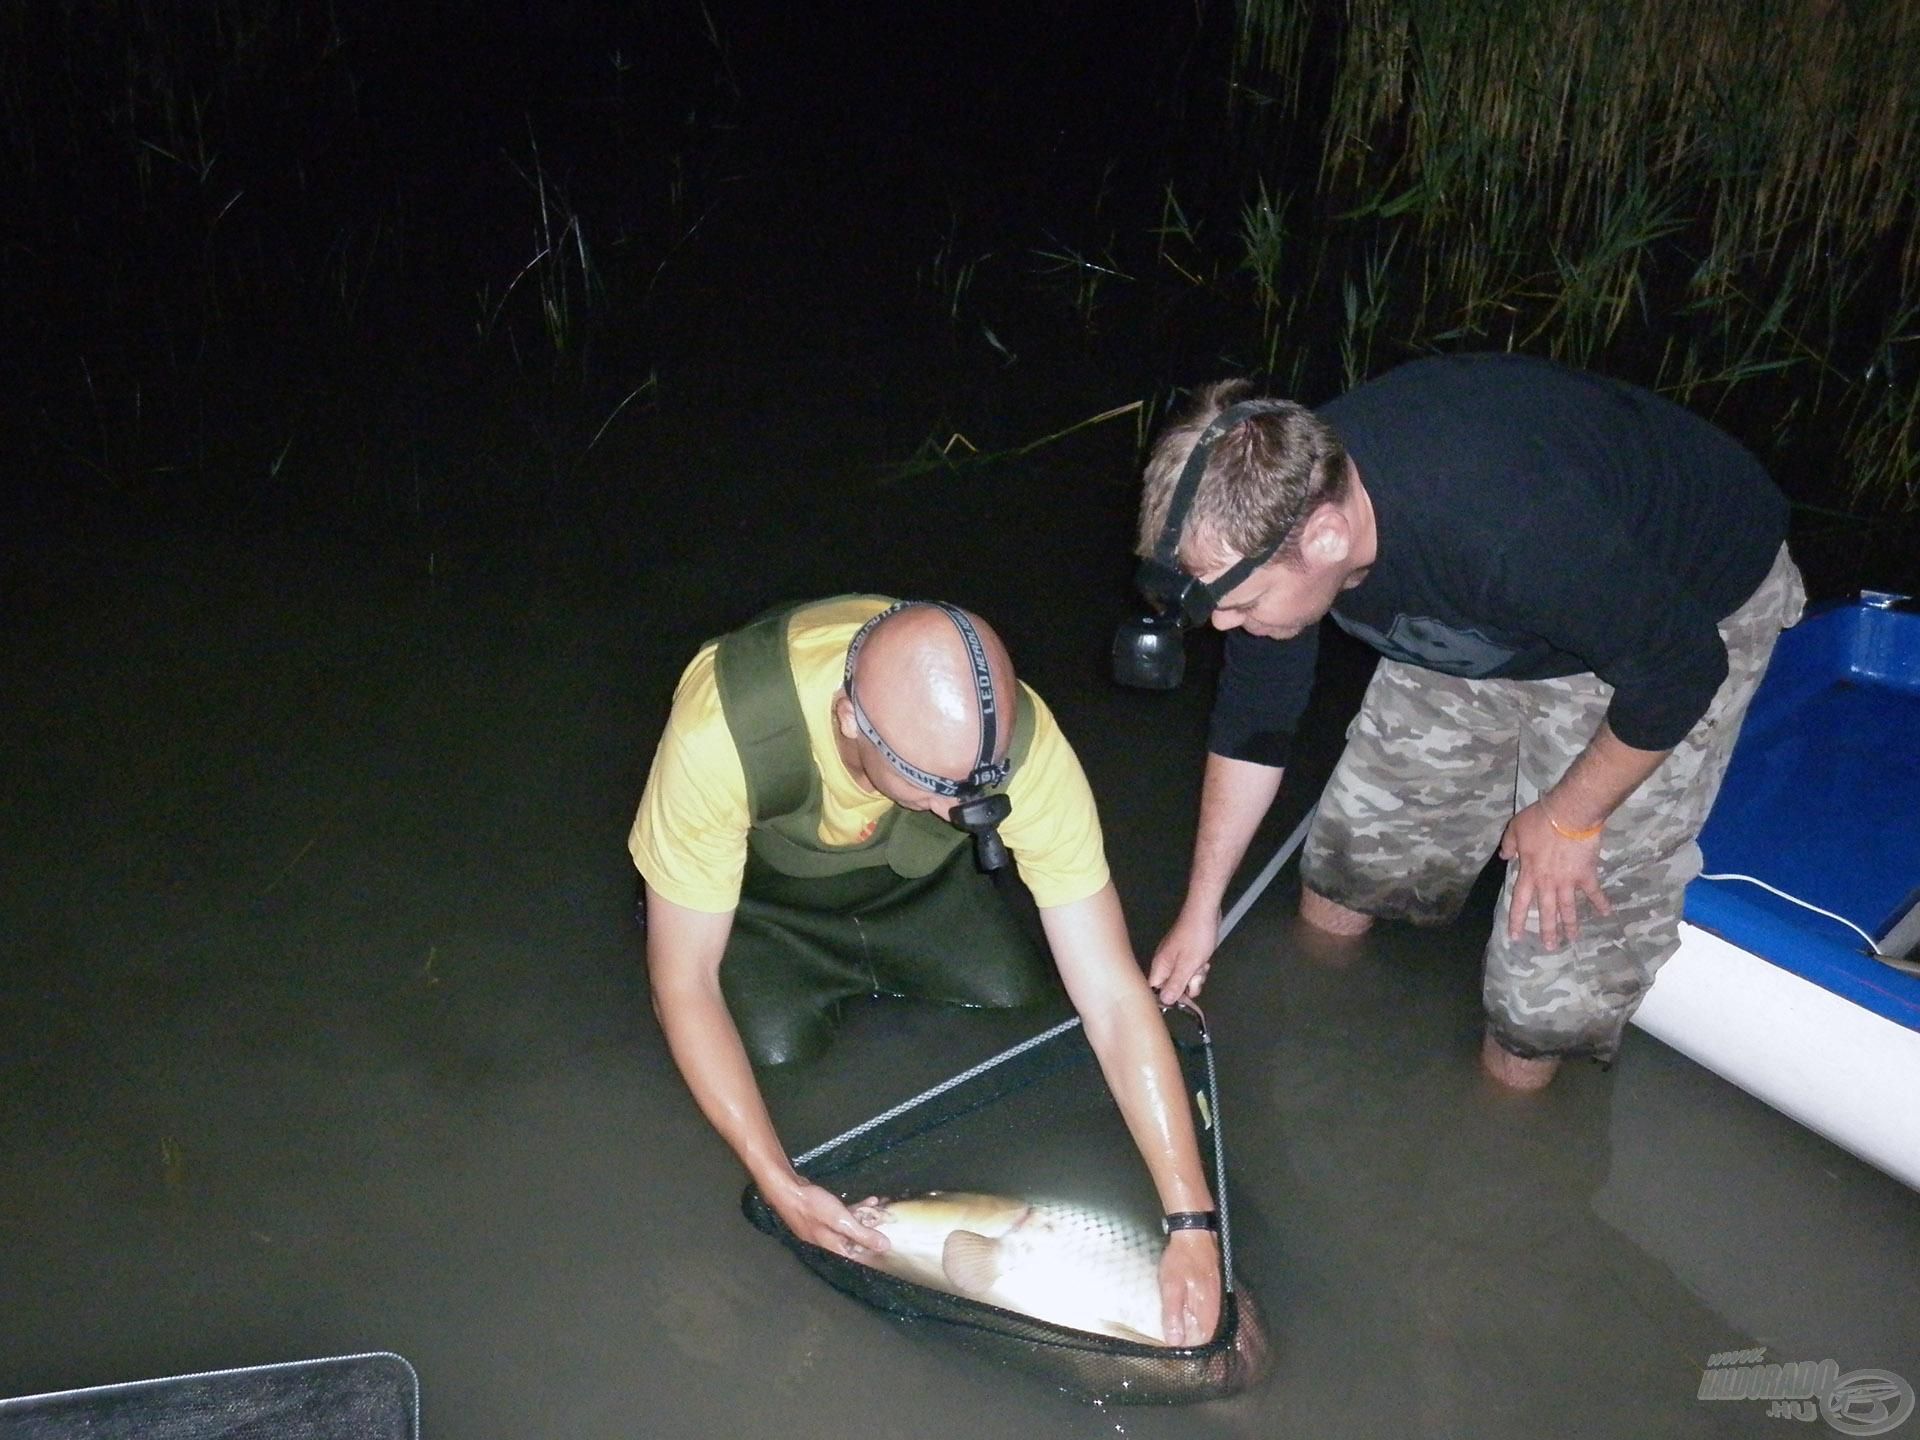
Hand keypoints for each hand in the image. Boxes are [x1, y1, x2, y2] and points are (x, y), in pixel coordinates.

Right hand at [770, 1177, 889, 1260]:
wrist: (786, 1190)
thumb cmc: (811, 1206)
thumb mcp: (840, 1220)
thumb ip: (862, 1234)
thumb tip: (885, 1247)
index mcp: (834, 1249)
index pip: (859, 1258)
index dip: (876, 1252)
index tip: (891, 1244)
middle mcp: (829, 1244)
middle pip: (857, 1243)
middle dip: (874, 1231)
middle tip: (890, 1219)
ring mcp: (825, 1231)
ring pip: (852, 1228)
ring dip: (867, 1217)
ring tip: (882, 1206)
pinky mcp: (823, 1219)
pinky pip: (844, 1218)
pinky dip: (856, 1211)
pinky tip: (869, 1200)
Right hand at [1147, 904, 1219, 1005]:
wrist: (1205, 912)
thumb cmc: (1196, 937)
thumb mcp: (1188, 965)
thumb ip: (1176, 984)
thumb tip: (1165, 1000)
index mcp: (1161, 965)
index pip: (1156, 989)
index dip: (1168, 997)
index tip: (1183, 1000)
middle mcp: (1165, 962)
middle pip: (1172, 986)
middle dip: (1187, 985)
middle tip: (1196, 976)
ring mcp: (1176, 957)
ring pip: (1184, 977)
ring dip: (1196, 976)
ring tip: (1202, 965)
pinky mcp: (1186, 953)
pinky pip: (1190, 968)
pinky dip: (1198, 967)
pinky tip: (1204, 961)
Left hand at [1158, 1229, 1221, 1345]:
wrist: (1193, 1233)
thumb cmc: (1180, 1260)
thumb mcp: (1170, 1286)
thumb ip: (1173, 1313)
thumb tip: (1175, 1341)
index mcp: (1206, 1308)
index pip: (1204, 1339)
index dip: (1191, 1347)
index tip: (1176, 1350)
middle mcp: (1215, 1305)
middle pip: (1207, 1332)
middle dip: (1194, 1340)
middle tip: (1175, 1342)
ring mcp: (1216, 1295)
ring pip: (1208, 1321)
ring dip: (1195, 1329)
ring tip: (1179, 1332)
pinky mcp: (1213, 1286)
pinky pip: (1208, 1309)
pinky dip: (1198, 1316)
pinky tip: (1187, 1314)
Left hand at [1498, 802, 1610, 949]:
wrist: (1569, 815)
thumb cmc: (1540, 821)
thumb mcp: (1515, 830)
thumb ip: (1509, 845)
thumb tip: (1504, 857)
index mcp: (1529, 873)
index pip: (1520, 901)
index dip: (1517, 920)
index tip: (1515, 937)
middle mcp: (1548, 882)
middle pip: (1546, 911)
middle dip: (1547, 931)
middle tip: (1549, 947)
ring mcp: (1568, 881)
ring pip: (1568, 908)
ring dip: (1570, 925)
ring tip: (1572, 940)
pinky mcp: (1587, 875)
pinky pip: (1594, 892)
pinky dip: (1601, 903)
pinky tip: (1606, 914)